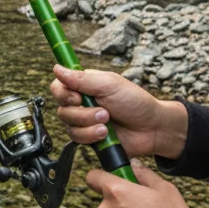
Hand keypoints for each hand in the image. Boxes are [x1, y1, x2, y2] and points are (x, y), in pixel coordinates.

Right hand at [49, 64, 187, 159]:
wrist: (152, 128)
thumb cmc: (135, 102)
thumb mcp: (109, 85)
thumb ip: (81, 79)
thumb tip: (56, 68)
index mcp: (84, 86)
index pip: (58, 87)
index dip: (63, 94)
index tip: (77, 97)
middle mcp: (81, 103)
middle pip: (62, 108)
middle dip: (82, 113)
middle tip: (103, 112)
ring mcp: (84, 121)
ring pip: (69, 125)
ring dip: (88, 125)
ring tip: (107, 124)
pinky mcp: (89, 138)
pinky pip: (77, 139)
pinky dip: (91, 136)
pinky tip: (106, 134)